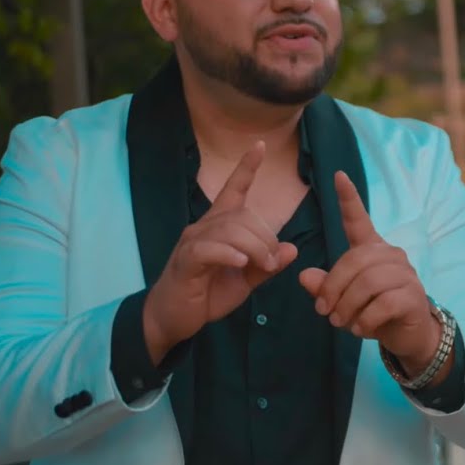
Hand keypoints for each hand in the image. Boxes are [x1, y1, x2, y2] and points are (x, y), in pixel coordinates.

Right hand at [142, 141, 298, 362]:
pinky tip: (240, 264)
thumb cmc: (208, 294)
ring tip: (260, 267)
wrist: (173, 319)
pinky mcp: (186, 261)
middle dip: (265, 238)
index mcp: (219, 227)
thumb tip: (291, 249)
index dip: (247, 168)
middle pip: (243, 216)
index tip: (260, 145)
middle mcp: (204, 227)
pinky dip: (229, 254)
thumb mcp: (245, 280)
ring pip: (230, 230)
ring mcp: (192, 243)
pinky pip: (210, 249)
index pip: (234, 190)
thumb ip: (267, 265)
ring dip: (253, 248)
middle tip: (270, 263)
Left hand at [299, 170, 439, 374]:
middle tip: (324, 311)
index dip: (349, 199)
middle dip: (333, 287)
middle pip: (354, 260)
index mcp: (372, 250)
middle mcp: (391, 255)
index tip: (338, 175)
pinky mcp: (414, 296)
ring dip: (348, 306)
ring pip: (368, 283)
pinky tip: (359, 329)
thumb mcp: (344, 300)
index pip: (359, 220)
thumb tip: (304, 275)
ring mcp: (406, 274)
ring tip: (340, 323)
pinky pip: (382, 303)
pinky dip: (365, 319)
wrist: (408, 336)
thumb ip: (325, 287)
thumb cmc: (374, 312)